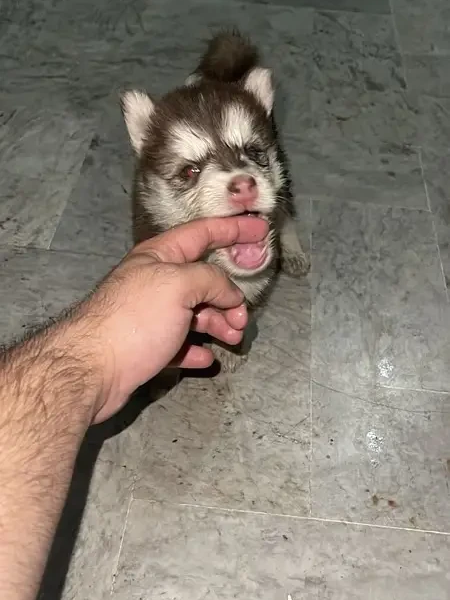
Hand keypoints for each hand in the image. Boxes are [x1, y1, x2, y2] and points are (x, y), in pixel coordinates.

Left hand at [68, 216, 267, 422]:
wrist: (91, 369)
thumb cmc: (134, 319)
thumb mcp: (178, 285)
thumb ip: (210, 279)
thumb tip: (230, 293)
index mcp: (159, 257)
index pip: (202, 233)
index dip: (233, 229)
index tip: (261, 230)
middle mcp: (154, 282)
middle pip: (203, 279)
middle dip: (230, 294)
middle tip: (244, 316)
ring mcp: (150, 316)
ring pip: (196, 314)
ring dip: (219, 324)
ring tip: (232, 339)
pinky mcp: (147, 348)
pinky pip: (180, 345)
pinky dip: (196, 350)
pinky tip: (206, 358)